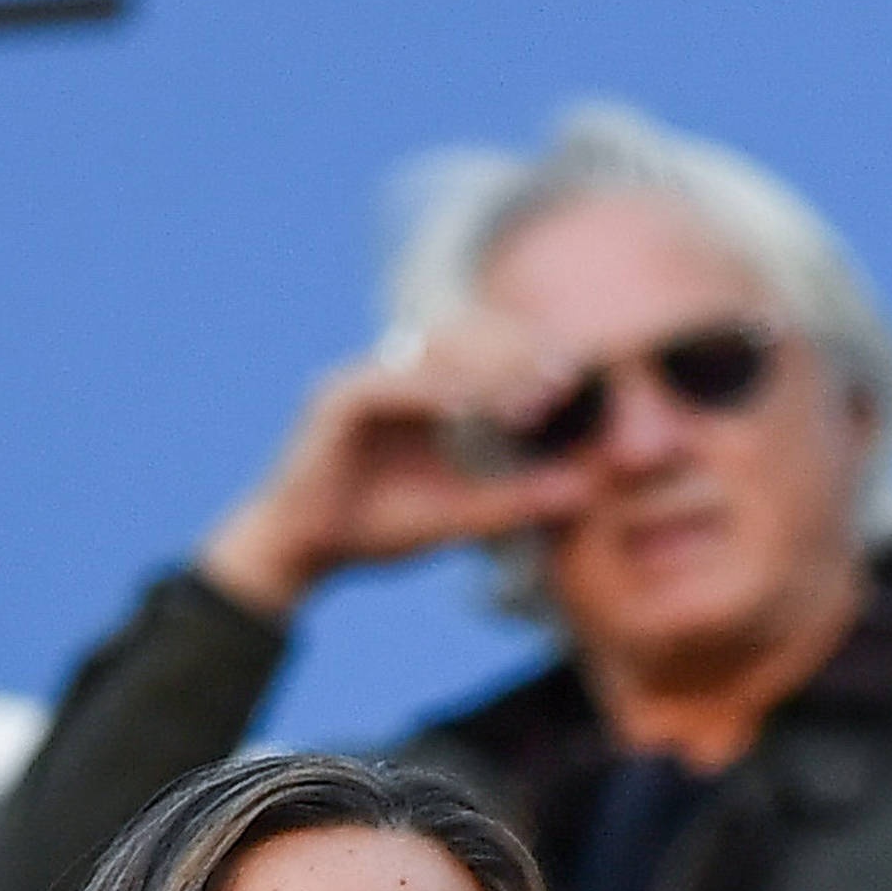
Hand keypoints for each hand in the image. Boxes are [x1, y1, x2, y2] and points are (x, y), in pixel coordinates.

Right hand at [193, 307, 603, 619]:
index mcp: (423, 391)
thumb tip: (588, 492)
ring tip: (531, 395)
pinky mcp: (335, 400)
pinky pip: (390, 385)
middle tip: (563, 376)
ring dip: (484, 370)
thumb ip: (520, 499)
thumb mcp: (462, 516)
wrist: (304, 554)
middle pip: (461, 336)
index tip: (573, 378)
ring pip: (431, 354)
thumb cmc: (378, 529)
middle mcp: (392, 373)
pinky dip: (431, 392)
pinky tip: (468, 407)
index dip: (526, 355)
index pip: (480, 350)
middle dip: (514, 351)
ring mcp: (362, 380)